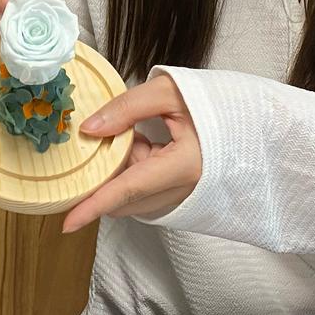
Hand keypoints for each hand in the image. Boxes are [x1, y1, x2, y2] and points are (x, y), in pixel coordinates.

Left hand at [62, 73, 202, 233]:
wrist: (247, 117)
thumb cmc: (214, 103)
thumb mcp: (169, 92)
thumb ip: (127, 108)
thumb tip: (89, 130)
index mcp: (184, 165)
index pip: (128, 189)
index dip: (95, 206)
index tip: (68, 222)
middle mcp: (185, 189)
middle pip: (125, 197)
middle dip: (109, 174)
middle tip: (120, 135)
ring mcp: (185, 196)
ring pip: (134, 196)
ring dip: (125, 171)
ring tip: (141, 137)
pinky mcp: (183, 196)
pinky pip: (146, 193)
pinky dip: (137, 172)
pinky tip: (150, 147)